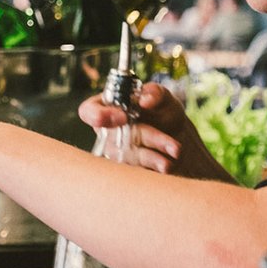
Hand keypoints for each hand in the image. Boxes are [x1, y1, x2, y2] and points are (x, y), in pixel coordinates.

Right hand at [78, 82, 233, 181]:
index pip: (89, 111)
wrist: (177, 139)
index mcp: (108, 107)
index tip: (122, 117)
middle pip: (115, 138)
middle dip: (147, 138)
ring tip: (175, 154)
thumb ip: (156, 94)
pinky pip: (133, 173)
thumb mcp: (164, 99)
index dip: (99, 115)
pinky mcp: (124, 171)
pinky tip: (168, 166)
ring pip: (128, 158)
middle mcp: (107, 132)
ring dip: (153, 158)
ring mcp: (114, 154)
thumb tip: (145, 99)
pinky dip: (152, 169)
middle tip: (173, 144)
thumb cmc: (162, 113)